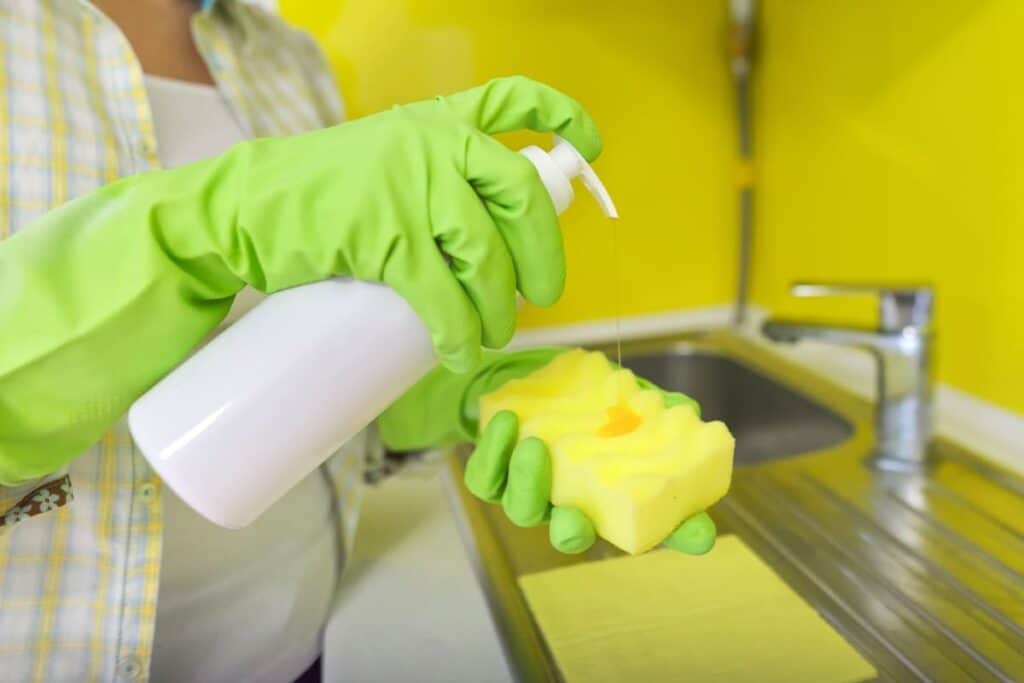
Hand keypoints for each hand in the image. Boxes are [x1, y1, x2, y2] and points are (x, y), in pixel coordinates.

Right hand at [235, 76, 601, 371]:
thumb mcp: (383, 162)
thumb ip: (432, 182)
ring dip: (500, 306)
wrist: (240, 211)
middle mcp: (432, 144)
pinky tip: (458, 351)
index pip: (513, 101)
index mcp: (436, 122)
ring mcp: (410, 186)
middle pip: (521, 196)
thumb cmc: (315, 198)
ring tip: (491, 333)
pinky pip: (442, 294)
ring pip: (486, 255)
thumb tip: (487, 248)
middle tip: (543, 295)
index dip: (562, 121)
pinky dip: (458, 332)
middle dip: (542, 254)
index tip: (590, 148)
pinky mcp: (384, 235)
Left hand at [463, 409, 716, 555]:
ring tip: (532, 446)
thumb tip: (689, 414)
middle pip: (572, 534)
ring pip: (523, 510)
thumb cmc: (589, 396)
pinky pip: (487, 479)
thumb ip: (657, 411)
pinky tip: (505, 423)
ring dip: (527, 483)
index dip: (678, 534)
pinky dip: (493, 454)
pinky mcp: (494, 472)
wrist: (530, 374)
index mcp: (610, 493)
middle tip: (573, 517)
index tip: (699, 535)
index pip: (653, 521)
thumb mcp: (629, 399)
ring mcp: (530, 491)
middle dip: (571, 531)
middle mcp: (571, 502)